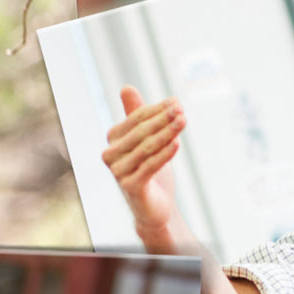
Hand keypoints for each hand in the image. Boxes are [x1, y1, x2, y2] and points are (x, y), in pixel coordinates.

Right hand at [102, 87, 186, 240]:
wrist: (154, 206)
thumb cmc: (150, 170)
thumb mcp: (145, 140)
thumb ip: (136, 115)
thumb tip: (126, 87)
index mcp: (112, 140)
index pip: (136, 119)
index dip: (156, 109)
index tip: (176, 101)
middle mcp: (110, 156)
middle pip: (141, 132)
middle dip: (163, 119)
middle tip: (181, 109)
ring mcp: (118, 172)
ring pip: (146, 147)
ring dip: (167, 133)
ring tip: (183, 121)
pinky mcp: (130, 187)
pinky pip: (150, 166)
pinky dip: (165, 154)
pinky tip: (177, 143)